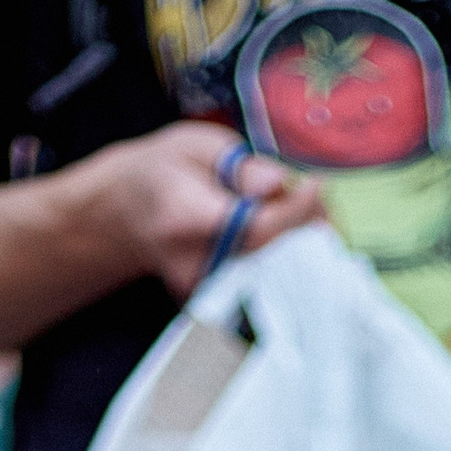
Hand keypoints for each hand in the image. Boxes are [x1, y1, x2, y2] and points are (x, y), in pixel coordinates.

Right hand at [98, 122, 324, 300]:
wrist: (128, 214)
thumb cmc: (166, 172)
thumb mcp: (197, 146)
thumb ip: (240, 165)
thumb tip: (278, 182)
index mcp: (182, 217)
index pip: (251, 226)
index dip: (292, 210)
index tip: (316, 185)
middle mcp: (191, 263)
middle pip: (268, 255)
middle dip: (305, 226)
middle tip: (323, 200)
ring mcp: (202, 290)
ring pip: (272, 272)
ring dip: (300, 243)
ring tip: (309, 211)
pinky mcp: (214, 303)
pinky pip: (263, 282)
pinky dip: (285, 258)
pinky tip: (292, 236)